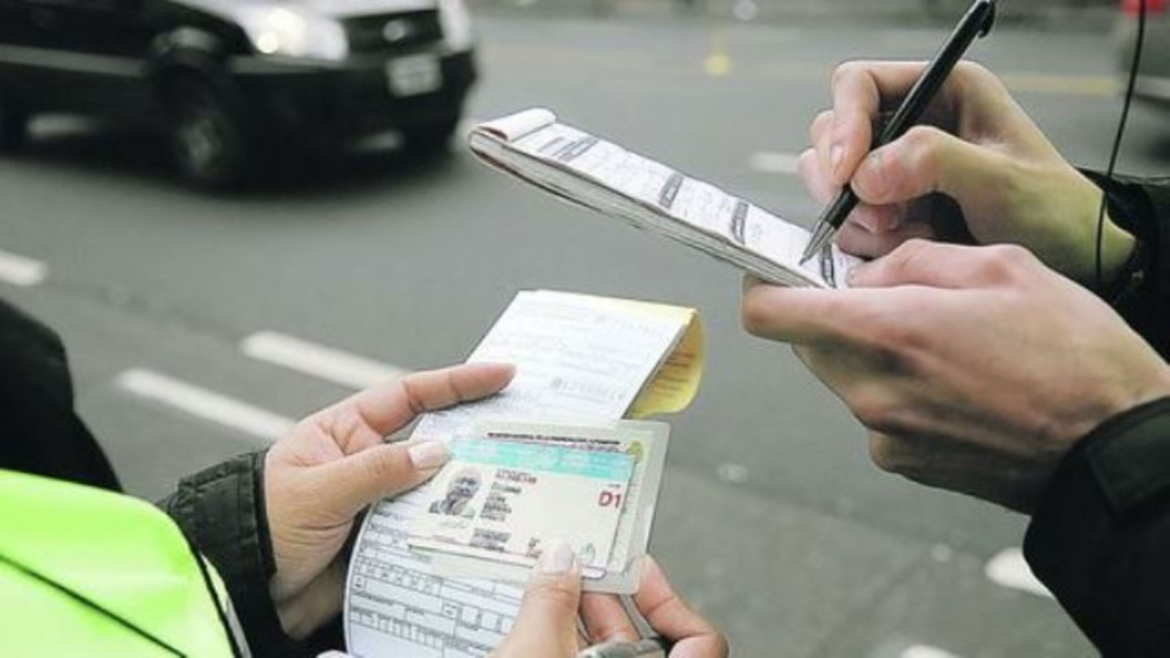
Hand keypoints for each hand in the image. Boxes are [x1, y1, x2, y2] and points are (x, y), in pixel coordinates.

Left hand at [264, 362, 514, 637]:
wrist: (243, 586)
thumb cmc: (263, 526)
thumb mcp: (319, 491)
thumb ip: (377, 470)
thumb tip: (436, 453)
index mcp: (346, 432)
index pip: (410, 396)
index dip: (458, 384)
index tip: (502, 375)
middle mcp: (369, 462)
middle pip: (434, 442)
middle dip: (475, 438)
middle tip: (521, 435)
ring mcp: (380, 502)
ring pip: (436, 490)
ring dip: (465, 493)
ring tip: (507, 491)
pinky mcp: (386, 541)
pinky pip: (427, 531)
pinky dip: (450, 533)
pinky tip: (475, 535)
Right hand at [494, 542, 726, 656]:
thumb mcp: (533, 652)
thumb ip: (549, 602)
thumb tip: (558, 560)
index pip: (701, 641)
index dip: (671, 598)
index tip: (637, 569)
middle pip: (642, 642)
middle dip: (607, 599)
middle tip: (577, 565)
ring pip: (603, 657)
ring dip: (575, 620)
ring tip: (545, 585)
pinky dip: (557, 643)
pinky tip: (530, 622)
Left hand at [742, 240, 1169, 511]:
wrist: (1114, 447)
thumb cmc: (1074, 358)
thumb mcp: (1000, 267)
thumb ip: (912, 261)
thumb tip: (862, 274)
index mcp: (888, 333)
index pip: (770, 314)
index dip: (764, 286)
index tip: (774, 270)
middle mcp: (874, 391)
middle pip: (805, 343)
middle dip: (830, 312)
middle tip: (885, 295)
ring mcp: (886, 434)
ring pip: (842, 375)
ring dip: (869, 351)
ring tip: (942, 341)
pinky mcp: (905, 463)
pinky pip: (876, 411)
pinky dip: (897, 389)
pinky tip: (955, 383)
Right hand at [804, 60, 1134, 285]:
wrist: (1072, 264)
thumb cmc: (1055, 212)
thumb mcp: (1003, 180)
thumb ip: (935, 162)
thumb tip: (866, 171)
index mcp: (941, 94)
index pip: (858, 85)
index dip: (843, 124)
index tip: (845, 171)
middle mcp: (910, 128)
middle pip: (832, 138)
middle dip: (848, 183)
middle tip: (885, 217)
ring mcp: (894, 174)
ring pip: (833, 186)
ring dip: (862, 219)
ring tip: (912, 234)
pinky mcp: (889, 215)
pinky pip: (849, 225)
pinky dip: (870, 244)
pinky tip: (913, 248)